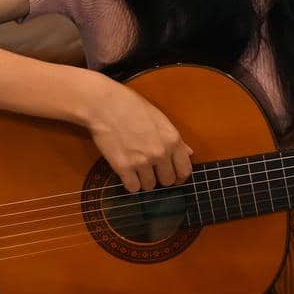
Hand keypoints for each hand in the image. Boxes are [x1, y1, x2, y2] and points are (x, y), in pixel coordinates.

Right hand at [78, 73, 193, 193]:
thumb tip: (189, 153)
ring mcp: (142, 162)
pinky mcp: (123, 167)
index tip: (173, 176)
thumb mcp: (159, 118)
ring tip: (136, 168)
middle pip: (167, 181)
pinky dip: (130, 183)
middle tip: (151, 169)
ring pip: (149, 186)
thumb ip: (175, 139)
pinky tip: (127, 172)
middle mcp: (160, 153)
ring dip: (144, 180)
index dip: (179, 176)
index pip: (184, 170)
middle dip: (160, 177)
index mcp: (172, 139)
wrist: (105, 105)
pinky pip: (133, 188)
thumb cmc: (132, 107)